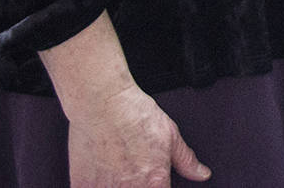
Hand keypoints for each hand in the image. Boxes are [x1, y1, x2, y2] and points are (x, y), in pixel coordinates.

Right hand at [65, 85, 208, 186]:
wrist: (103, 103)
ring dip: (116, 185)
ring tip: (117, 168)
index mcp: (154, 183)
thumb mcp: (171, 136)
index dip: (158, 187)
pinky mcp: (82, 185)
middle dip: (136, 185)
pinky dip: (95, 184)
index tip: (153, 180)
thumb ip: (186, 161)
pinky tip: (100, 172)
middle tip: (133, 170)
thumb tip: (201, 174)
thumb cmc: (134, 115)